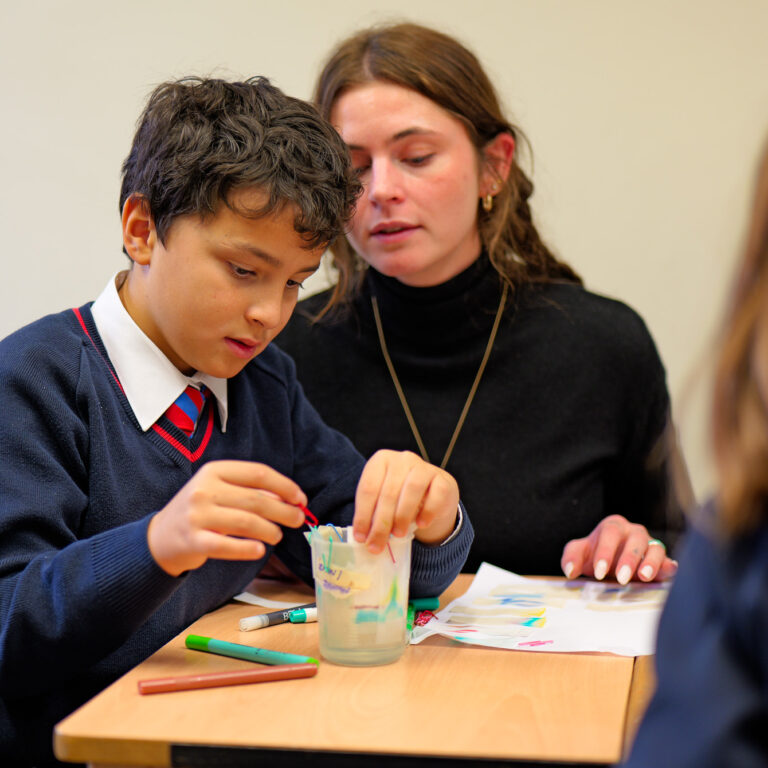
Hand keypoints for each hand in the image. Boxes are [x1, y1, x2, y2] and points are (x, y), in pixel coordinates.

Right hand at [147, 460, 306, 575]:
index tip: (300, 498)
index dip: (284, 486)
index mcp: (214, 471)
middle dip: (283, 511)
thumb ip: (249, 491)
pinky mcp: (193, 540)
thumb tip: (287, 498)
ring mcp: (197, 515)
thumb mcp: (219, 491)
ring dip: (269, 530)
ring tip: (277, 536)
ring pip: (246, 522)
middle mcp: (204, 489)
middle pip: (256, 499)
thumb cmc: (199, 511)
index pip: (258, 473)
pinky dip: (247, 549)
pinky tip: (260, 550)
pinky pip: (227, 545)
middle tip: (297, 520)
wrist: (159, 537)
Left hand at [352, 450, 459, 553]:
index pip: (368, 488)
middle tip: (377, 545)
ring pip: (412, 489)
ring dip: (402, 515)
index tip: (361, 538)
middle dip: (381, 523)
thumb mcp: (382, 502)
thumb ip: (373, 515)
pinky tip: (421, 524)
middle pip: (388, 492)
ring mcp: (424, 467)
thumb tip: (363, 538)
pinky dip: (427, 511)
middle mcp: (402, 459)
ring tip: (398, 534)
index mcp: (381, 460)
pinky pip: (435, 495)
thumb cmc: (400, 498)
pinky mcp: (443, 479)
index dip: (363, 515)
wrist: (432, 495)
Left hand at [560, 514, 677, 584]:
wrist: (611, 564)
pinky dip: (669, 566)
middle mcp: (633, 532)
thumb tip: (570, 571)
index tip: (599, 572)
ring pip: (655, 547)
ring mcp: (650, 545)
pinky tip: (668, 572)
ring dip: (651, 562)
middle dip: (628, 558)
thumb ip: (570, 557)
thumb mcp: (579, 553)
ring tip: (644, 577)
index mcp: (612, 526)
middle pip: (635, 538)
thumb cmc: (595, 556)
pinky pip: (668, 560)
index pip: (610, 533)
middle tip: (621, 578)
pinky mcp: (662, 560)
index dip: (605, 551)